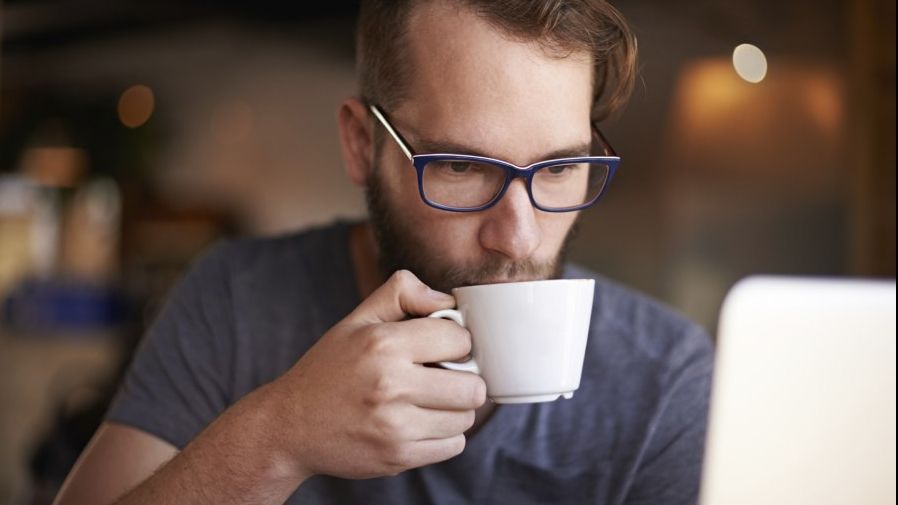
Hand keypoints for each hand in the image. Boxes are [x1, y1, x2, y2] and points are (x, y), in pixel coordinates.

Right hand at [267, 270, 486, 479]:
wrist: (290, 425)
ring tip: (432, 399)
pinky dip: (446, 435)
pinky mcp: (398, 458)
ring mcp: (395, 427)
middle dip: (465, 378)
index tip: (441, 346)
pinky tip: (423, 422)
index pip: (459, 338)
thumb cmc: (330, 367)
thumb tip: (448, 300)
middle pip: (473, 386)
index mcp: (383, 345)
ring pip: (466, 418)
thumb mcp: (357, 319)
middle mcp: (391, 386)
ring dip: (456, 408)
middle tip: (445, 376)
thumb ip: (402, 292)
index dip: (455, 340)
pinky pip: (453, 445)